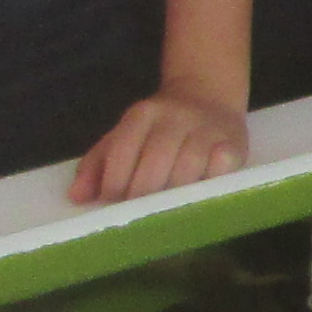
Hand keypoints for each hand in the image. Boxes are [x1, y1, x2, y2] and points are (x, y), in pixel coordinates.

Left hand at [72, 86, 246, 207]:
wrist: (208, 95)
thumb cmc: (159, 127)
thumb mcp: (124, 136)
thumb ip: (98, 165)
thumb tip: (77, 197)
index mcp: (142, 114)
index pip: (123, 151)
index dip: (115, 184)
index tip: (112, 205)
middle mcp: (175, 116)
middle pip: (155, 162)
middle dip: (143, 195)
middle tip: (138, 216)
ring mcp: (207, 128)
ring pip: (188, 166)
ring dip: (174, 196)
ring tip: (164, 213)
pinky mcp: (234, 141)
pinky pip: (221, 166)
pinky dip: (209, 183)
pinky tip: (198, 197)